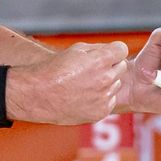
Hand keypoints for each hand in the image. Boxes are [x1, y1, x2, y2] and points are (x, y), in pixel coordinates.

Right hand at [5, 41, 129, 124]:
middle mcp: (105, 79)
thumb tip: (112, 51)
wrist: (39, 95)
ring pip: (115, 85)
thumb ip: (98, 49)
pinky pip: (109, 101)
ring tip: (84, 85)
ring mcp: (104, 97)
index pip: (122, 50)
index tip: (105, 55)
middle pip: (121, 67)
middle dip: (110, 67)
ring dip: (105, 83)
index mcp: (100, 61)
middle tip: (91, 71)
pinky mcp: (101, 112)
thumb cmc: (54, 71)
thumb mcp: (75, 50)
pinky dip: (100, 99)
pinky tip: (84, 97)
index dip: (113, 51)